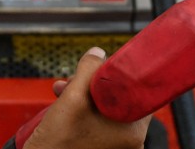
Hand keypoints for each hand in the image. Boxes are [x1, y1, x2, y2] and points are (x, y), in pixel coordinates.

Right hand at [23, 47, 149, 148]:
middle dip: (93, 84)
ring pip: (105, 109)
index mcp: (132, 132)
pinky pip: (98, 122)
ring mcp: (115, 147)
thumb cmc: (58, 140)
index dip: (118, 76)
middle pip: (118, 99)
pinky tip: (64, 103)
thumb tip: (98, 54)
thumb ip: (89, 70)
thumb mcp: (73, 97)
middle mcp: (129, 143)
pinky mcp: (102, 148)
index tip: (102, 69)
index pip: (136, 92)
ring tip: (62, 90)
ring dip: (84, 95)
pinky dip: (83, 110)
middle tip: (74, 80)